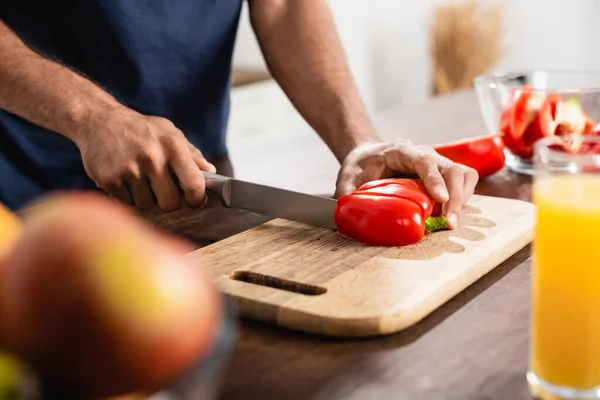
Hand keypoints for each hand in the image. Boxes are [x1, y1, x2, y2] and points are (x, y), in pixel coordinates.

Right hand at [74, 106, 215, 210]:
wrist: (97, 119)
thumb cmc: (140, 129)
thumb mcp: (169, 133)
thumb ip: (191, 154)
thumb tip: (211, 173)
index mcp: (172, 146)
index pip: (194, 184)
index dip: (197, 198)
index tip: (194, 200)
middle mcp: (151, 158)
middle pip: (170, 203)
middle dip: (168, 200)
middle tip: (161, 188)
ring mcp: (129, 170)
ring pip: (147, 206)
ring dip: (145, 198)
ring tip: (139, 178)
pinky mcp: (109, 180)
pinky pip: (126, 204)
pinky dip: (127, 196)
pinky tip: (124, 178)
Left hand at [334, 140, 478, 228]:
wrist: (369, 155)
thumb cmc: (361, 164)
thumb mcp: (348, 175)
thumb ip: (346, 192)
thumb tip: (346, 213)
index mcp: (402, 150)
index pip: (424, 161)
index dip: (434, 179)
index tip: (440, 199)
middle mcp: (425, 153)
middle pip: (452, 169)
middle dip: (455, 197)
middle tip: (450, 223)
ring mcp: (437, 163)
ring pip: (463, 175)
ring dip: (462, 199)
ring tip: (450, 222)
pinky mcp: (443, 175)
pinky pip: (463, 183)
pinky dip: (462, 200)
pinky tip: (450, 216)